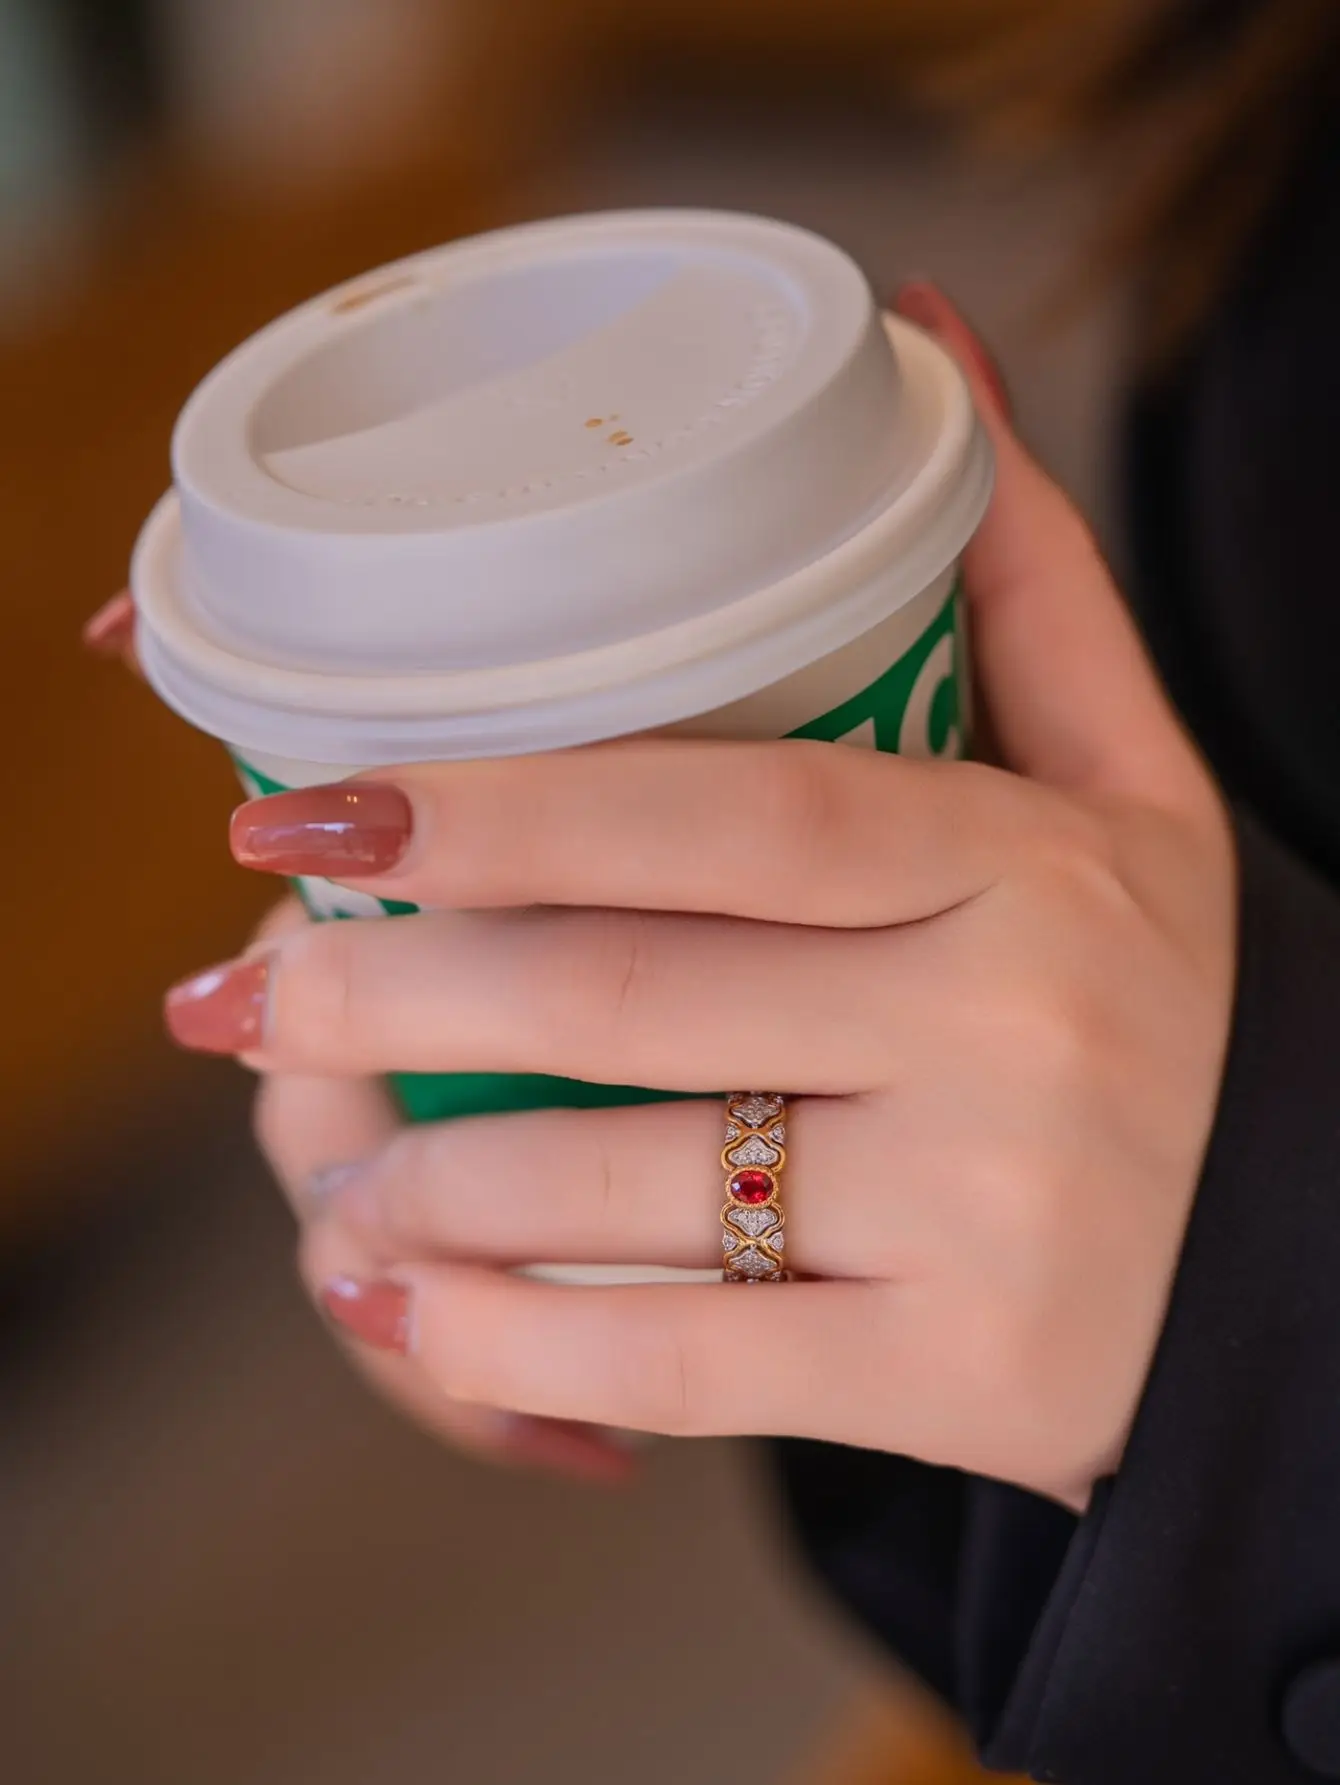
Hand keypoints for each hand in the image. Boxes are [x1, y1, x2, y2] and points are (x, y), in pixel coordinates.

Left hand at [158, 286, 1235, 1512]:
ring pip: (634, 1195)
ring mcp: (985, 1220)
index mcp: (1028, 870)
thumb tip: (930, 348)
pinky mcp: (962, 1378)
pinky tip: (413, 1316)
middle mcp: (1007, 1034)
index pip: (731, 813)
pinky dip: (525, 1350)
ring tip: (325, 1177)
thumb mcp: (1135, 790)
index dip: (507, 812)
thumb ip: (1030, 588)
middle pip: (635, 998)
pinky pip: (697, 1368)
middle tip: (248, 996)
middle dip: (399, 1000)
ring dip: (431, 1187)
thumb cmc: (1175, 1003)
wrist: (1299, 1253)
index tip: (327, 813)